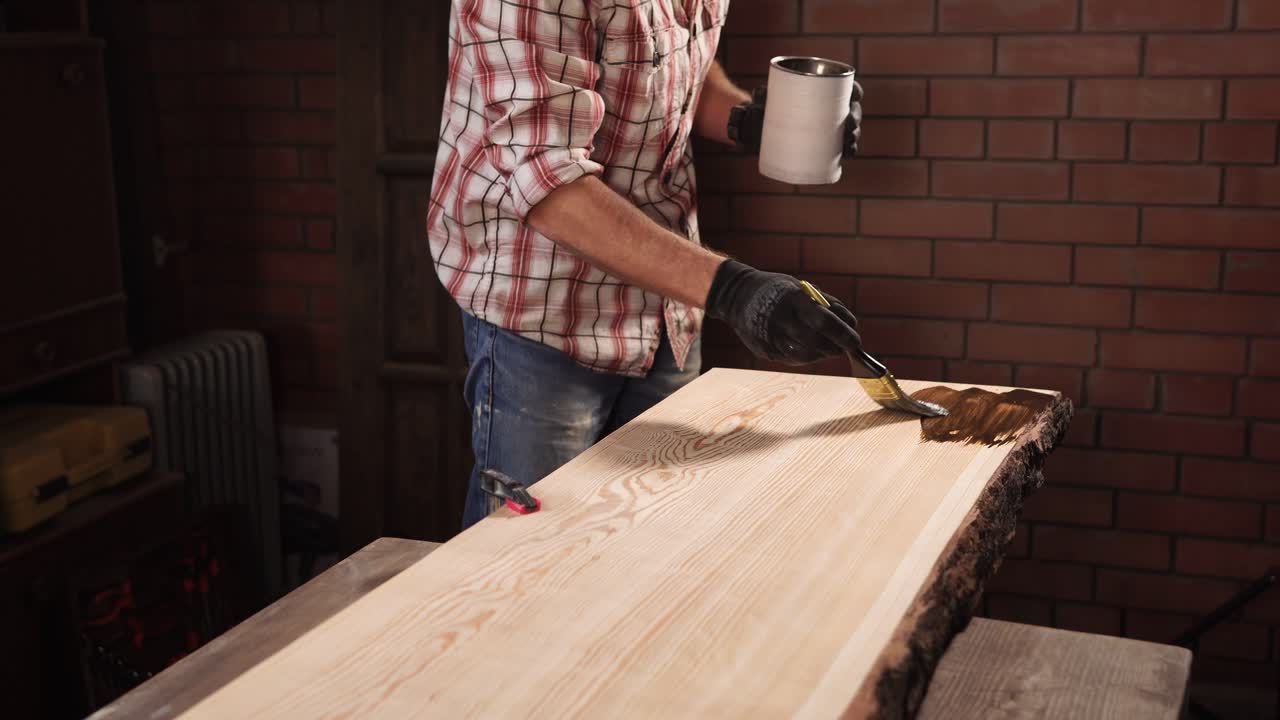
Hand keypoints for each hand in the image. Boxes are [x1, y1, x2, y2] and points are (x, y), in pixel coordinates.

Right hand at [704, 260, 861, 363]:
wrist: (736, 296)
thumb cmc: (777, 290)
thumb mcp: (801, 289)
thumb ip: (826, 305)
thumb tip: (850, 326)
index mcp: (792, 300)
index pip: (825, 321)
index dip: (844, 334)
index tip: (855, 340)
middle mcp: (781, 320)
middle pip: (817, 343)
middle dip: (836, 348)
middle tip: (845, 346)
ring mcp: (770, 337)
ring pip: (806, 355)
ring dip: (823, 353)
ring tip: (827, 346)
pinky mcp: (764, 350)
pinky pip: (792, 359)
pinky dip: (807, 355)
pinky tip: (808, 346)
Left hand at [729, 81, 863, 157]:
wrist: (757, 129)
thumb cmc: (765, 107)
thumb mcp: (764, 99)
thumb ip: (762, 94)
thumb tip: (759, 93)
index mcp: (823, 91)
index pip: (846, 88)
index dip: (855, 91)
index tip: (855, 95)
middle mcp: (829, 109)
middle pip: (852, 110)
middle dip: (855, 117)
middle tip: (848, 123)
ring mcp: (828, 128)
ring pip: (849, 130)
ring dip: (854, 135)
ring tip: (849, 141)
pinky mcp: (823, 146)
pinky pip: (841, 149)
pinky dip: (847, 151)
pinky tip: (849, 153)